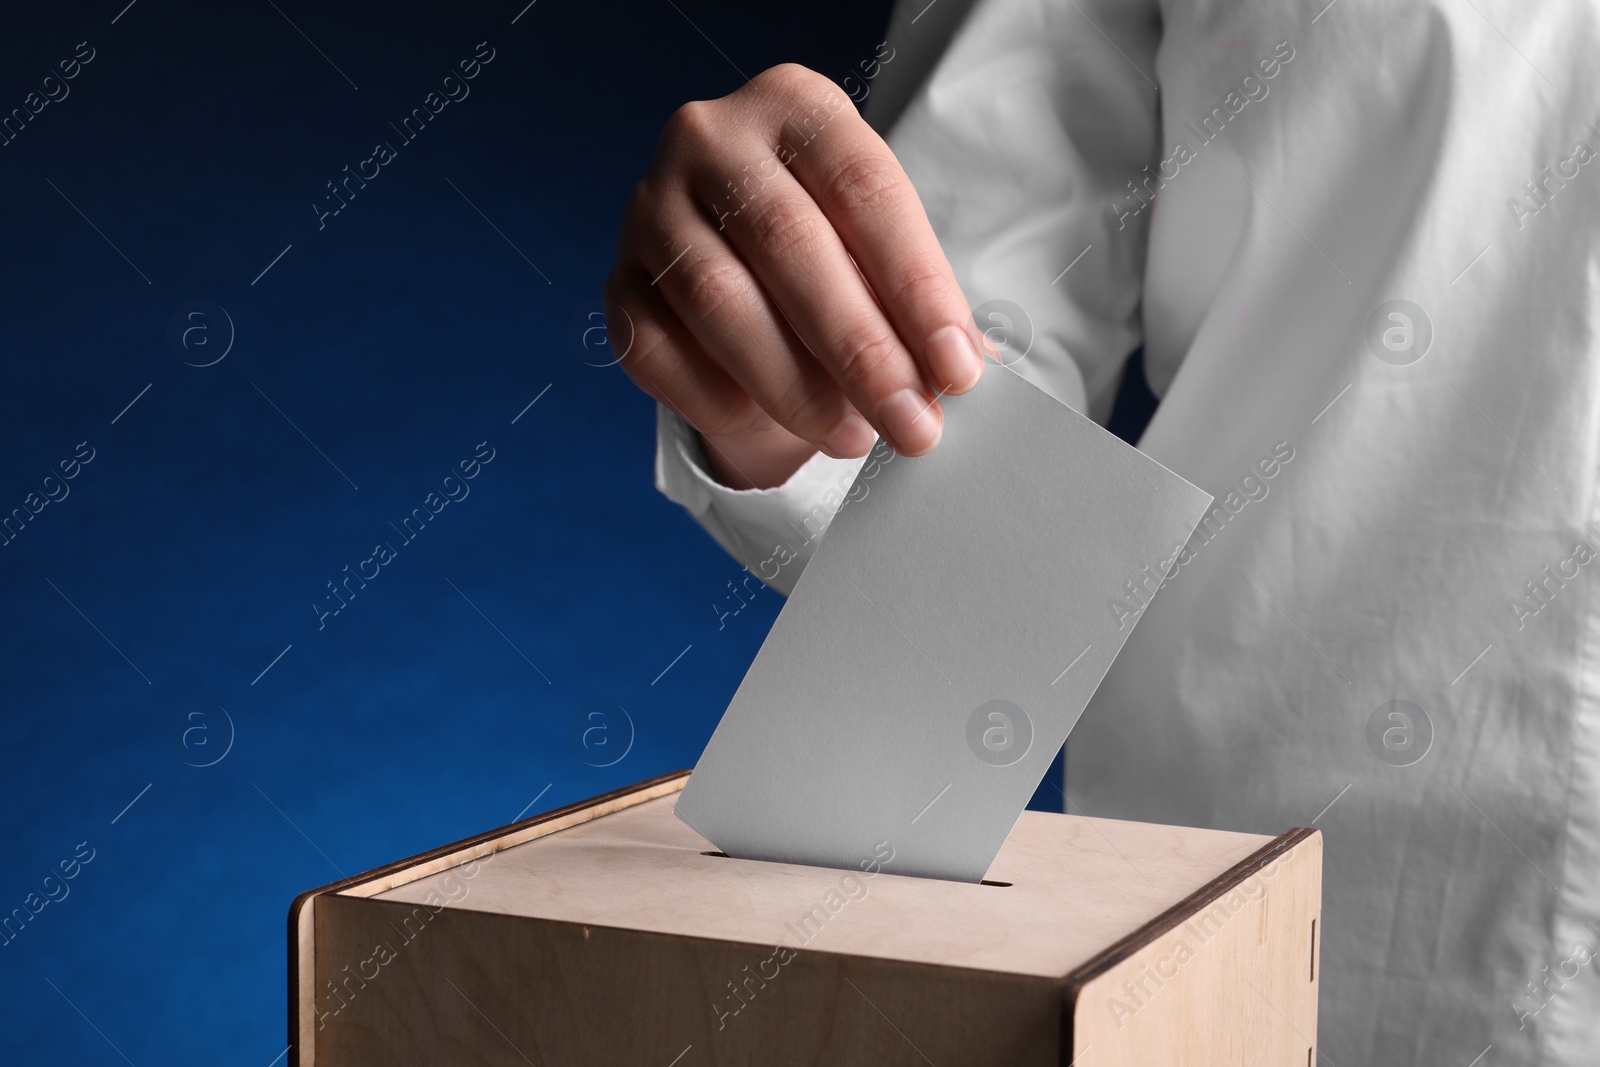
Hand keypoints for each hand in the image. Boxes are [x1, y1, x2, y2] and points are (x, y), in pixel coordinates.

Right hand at [605, 63, 991, 489]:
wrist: (745, 269)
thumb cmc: (835, 253)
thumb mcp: (884, 253)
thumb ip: (917, 302)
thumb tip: (956, 367)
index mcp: (795, 105)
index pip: (864, 191)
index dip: (917, 288)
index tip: (956, 370)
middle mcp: (711, 140)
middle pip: (790, 245)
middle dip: (860, 351)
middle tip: (910, 423)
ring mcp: (651, 209)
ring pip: (719, 304)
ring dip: (796, 387)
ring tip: (854, 437)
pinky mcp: (617, 284)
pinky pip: (661, 351)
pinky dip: (723, 399)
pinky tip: (772, 425)